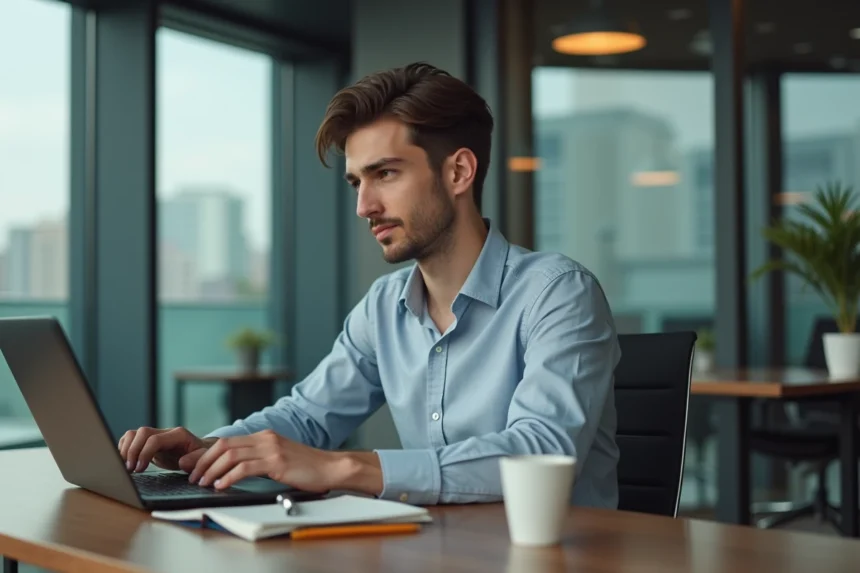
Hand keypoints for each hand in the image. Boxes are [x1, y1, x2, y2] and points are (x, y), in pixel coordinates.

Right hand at [118, 426, 213, 472]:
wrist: (198, 452)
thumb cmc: (200, 456)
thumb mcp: (203, 459)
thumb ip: (196, 460)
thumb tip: (183, 462)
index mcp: (178, 435)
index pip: (155, 439)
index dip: (144, 453)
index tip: (140, 469)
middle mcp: (165, 432)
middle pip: (142, 433)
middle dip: (132, 451)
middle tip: (130, 469)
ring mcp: (155, 434)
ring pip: (134, 434)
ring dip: (126, 449)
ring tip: (127, 466)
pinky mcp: (148, 441)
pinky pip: (131, 438)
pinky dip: (124, 448)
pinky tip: (126, 461)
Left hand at [189, 430, 340, 491]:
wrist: (331, 467)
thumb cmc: (307, 468)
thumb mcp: (279, 458)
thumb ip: (259, 459)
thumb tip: (234, 470)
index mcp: (264, 436)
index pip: (227, 441)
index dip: (206, 453)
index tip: (193, 465)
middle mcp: (265, 438)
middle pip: (224, 445)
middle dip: (203, 461)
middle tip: (192, 475)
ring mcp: (271, 449)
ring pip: (230, 455)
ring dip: (212, 470)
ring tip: (203, 483)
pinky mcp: (276, 462)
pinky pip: (244, 468)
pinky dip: (228, 477)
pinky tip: (221, 486)